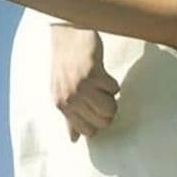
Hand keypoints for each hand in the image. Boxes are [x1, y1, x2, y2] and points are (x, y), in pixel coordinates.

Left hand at [50, 26, 118, 141]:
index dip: (100, 122)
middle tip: (104, 96)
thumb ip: (69, 116)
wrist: (67, 35)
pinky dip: (114, 84)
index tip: (100, 108)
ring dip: (113, 98)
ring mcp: (80, 87)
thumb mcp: (63, 93)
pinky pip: (114, 89)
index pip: (88, 132)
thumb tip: (74, 140)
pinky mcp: (93, 73)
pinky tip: (104, 75)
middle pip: (103, 121)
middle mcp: (69, 99)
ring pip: (110, 108)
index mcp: (62, 106)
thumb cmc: (67, 64)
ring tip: (105, 86)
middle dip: (109, 110)